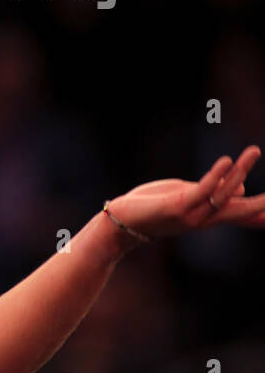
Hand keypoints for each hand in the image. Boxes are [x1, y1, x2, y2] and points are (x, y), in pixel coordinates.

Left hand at [105, 145, 264, 239]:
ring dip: (240, 170)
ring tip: (254, 151)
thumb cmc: (155, 208)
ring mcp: (192, 214)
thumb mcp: (189, 198)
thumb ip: (215, 193)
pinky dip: (216, 176)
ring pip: (223, 194)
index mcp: (210, 216)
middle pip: (242, 211)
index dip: (263, 214)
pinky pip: (201, 190)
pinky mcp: (177, 206)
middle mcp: (206, 218)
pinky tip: (226, 160)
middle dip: (262, 203)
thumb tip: (242, 186)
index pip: (245, 216)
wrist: (122, 222)